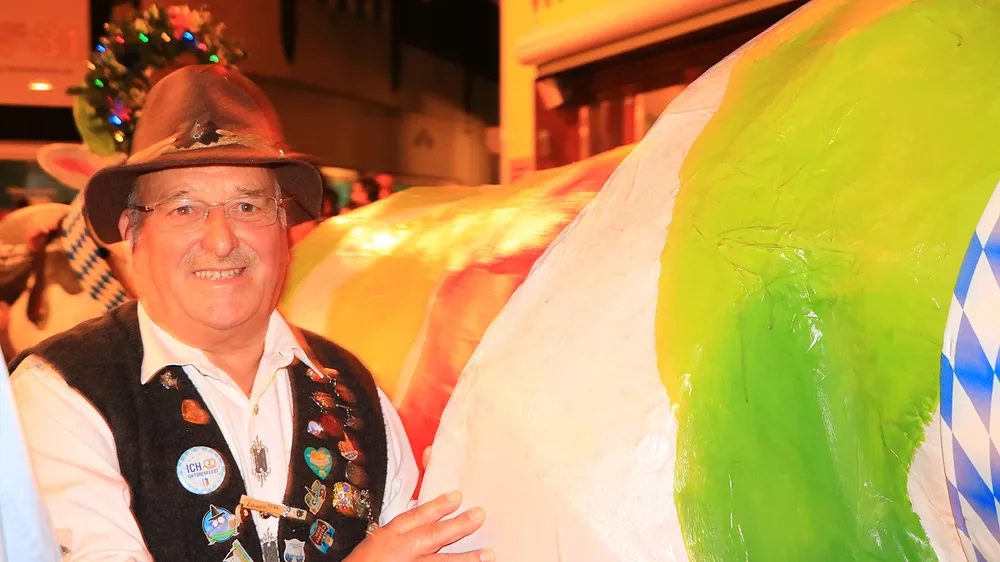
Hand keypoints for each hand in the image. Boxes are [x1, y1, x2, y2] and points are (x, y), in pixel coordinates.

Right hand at [345, 492, 492, 561]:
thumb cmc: (369, 560)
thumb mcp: (381, 538)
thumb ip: (405, 524)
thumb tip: (431, 508)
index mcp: (391, 536)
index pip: (415, 518)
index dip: (436, 506)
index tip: (457, 497)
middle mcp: (402, 552)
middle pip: (431, 536)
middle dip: (457, 526)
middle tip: (479, 516)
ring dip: (465, 559)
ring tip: (488, 554)